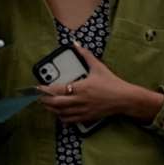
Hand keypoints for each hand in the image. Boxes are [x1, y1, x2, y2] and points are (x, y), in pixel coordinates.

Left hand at [39, 47, 163, 124]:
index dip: (45, 89)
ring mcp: (83, 110)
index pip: (57, 89)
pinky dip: (62, 117)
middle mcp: (80, 100)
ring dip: (51, 110)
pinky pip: (70, 120)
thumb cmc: (112, 83)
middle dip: (45, 101)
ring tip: (46, 105)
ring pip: (61, 113)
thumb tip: (76, 44)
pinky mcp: (87, 117)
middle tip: (39, 98)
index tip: (38, 87)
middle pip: (56, 103)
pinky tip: (59, 114)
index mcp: (80, 88)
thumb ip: (86, 55)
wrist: (125, 99)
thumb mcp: (98, 67)